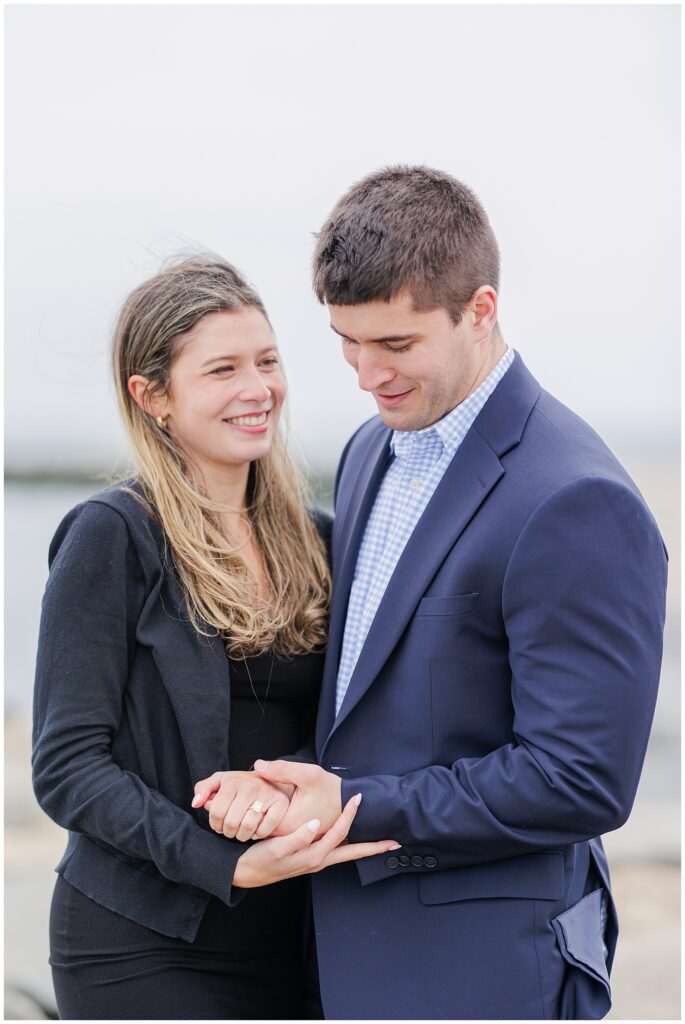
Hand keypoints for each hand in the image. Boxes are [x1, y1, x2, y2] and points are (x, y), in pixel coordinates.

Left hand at [192, 770, 294, 841]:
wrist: (271, 778)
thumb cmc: (241, 784)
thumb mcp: (220, 781)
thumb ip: (204, 789)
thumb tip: (196, 803)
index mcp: (233, 782)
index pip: (217, 813)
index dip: (215, 824)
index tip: (218, 825)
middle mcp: (250, 787)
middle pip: (231, 823)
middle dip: (227, 832)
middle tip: (230, 830)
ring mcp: (267, 796)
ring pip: (248, 828)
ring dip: (242, 836)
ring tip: (241, 832)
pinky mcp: (280, 805)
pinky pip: (265, 829)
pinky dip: (259, 834)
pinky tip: (256, 830)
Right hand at [232, 792, 399, 887]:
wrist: (243, 873)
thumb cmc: (258, 860)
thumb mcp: (276, 849)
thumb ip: (297, 838)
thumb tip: (317, 826)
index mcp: (313, 855)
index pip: (340, 833)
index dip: (350, 815)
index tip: (358, 798)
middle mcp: (318, 860)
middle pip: (352, 853)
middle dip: (374, 848)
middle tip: (395, 841)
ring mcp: (314, 861)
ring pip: (345, 853)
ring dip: (362, 848)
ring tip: (378, 841)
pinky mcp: (308, 858)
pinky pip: (334, 852)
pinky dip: (346, 846)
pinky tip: (347, 839)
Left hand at [253, 760, 342, 838]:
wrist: (348, 802)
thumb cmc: (331, 789)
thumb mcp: (308, 774)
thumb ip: (282, 770)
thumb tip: (258, 766)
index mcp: (287, 826)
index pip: (254, 817)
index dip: (252, 801)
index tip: (254, 788)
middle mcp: (288, 838)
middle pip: (258, 823)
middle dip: (255, 807)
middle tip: (256, 792)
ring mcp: (291, 840)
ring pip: (266, 826)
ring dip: (262, 813)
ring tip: (265, 797)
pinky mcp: (296, 838)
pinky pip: (276, 829)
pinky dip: (271, 817)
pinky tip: (274, 805)